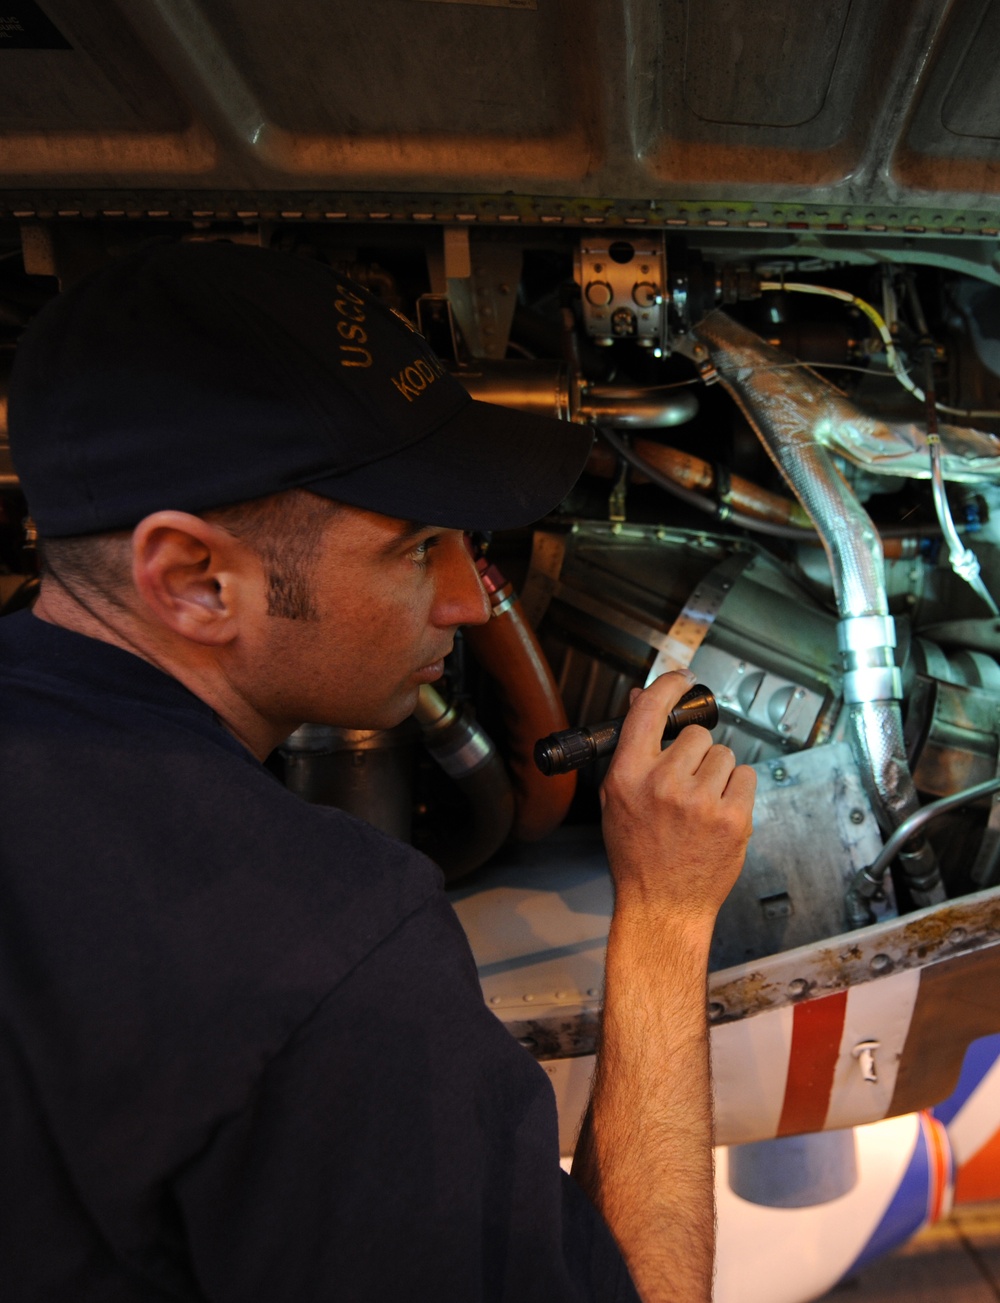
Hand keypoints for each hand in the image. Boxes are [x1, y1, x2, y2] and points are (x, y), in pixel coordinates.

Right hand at [600, 671, 755, 929]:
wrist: (662, 904)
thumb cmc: (637, 853)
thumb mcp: (618, 796)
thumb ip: (633, 747)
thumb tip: (644, 700)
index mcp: (628, 775)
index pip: (651, 709)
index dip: (670, 685)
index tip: (683, 679)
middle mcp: (663, 784)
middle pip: (698, 735)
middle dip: (695, 754)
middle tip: (685, 783)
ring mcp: (701, 802)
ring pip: (724, 755)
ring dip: (717, 773)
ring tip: (701, 803)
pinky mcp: (734, 819)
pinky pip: (745, 777)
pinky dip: (737, 790)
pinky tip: (720, 812)